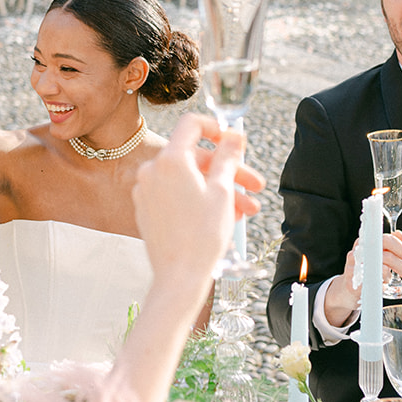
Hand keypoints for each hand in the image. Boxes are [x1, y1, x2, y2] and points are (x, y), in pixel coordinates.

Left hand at [133, 115, 252, 296]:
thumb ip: (227, 158)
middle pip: (195, 157)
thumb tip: (233, 137)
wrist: (179, 276)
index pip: (192, 124)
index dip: (217, 128)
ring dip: (219, 190)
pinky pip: (177, 194)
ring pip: (189, 179)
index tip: (234, 141)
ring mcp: (147, 190)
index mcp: (170, 160)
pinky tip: (224, 216)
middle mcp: (153, 170)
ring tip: (246, 210)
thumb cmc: (202, 236)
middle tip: (254, 185)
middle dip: (229, 171)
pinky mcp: (147, 208)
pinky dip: (199, 199)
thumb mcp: (223, 191)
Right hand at [324, 230, 401, 324]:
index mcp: (365, 242)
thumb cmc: (366, 267)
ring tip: (389, 279)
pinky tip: (380, 284)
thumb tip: (399, 234)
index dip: (399, 247)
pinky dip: (381, 285)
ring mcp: (354, 266)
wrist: (349, 285)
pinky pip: (373, 282)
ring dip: (390, 276)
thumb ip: (389, 243)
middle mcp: (359, 252)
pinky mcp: (353, 281)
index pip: (386, 239)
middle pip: (386, 256)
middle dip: (400, 265)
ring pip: (381, 269)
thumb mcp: (377, 253)